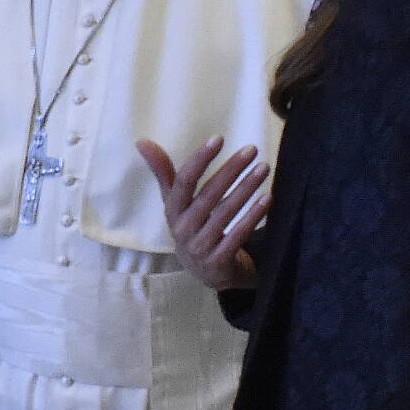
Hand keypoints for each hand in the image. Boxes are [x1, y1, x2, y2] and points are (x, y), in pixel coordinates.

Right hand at [136, 136, 270, 291]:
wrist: (204, 271)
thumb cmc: (191, 226)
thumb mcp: (176, 202)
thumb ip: (163, 172)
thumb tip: (142, 142)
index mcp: (172, 210)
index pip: (183, 181)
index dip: (200, 159)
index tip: (218, 138)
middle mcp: (183, 228)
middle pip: (208, 195)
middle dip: (231, 170)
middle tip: (252, 150)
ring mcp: (200, 246)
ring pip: (225, 213)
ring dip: (246, 189)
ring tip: (263, 168)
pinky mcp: (218, 261)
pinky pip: (238, 235)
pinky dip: (253, 216)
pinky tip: (267, 198)